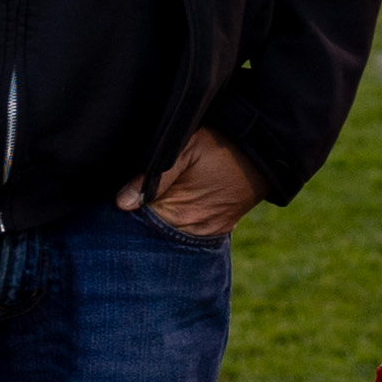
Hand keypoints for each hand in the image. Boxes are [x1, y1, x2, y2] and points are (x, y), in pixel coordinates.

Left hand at [119, 124, 264, 243]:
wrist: (267, 150)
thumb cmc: (223, 145)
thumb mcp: (185, 149)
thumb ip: (153, 177)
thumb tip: (122, 204)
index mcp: (180, 214)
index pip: (140, 226)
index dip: (125, 215)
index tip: (115, 206)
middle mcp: (194, 231)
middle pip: (154, 235)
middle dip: (140, 222)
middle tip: (128, 204)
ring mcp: (207, 232)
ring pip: (171, 236)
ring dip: (159, 224)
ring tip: (152, 204)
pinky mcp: (219, 228)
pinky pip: (189, 233)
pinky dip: (177, 225)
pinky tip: (172, 208)